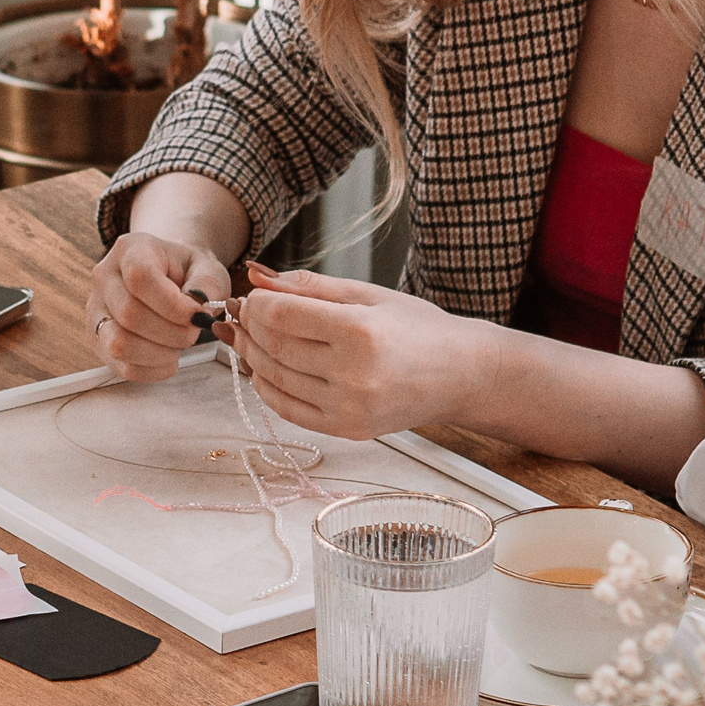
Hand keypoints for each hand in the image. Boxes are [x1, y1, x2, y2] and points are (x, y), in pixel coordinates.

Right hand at [88, 233, 231, 381]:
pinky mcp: (99, 341)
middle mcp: (104, 278)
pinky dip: (152, 370)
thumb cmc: (188, 272)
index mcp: (130, 250)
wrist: (171, 278)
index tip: (198, 315)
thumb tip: (198, 309)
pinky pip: (121, 367)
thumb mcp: (207, 267)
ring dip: (159, 353)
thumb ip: (208, 284)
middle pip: (130, 314)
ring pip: (119, 344)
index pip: (140, 278)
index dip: (172, 305)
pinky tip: (169, 357)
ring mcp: (96, 311)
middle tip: (194, 331)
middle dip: (172, 332)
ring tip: (180, 344)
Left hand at [226, 263, 488, 439]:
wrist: (461, 374)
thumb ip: (310, 286)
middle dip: (250, 328)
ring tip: (248, 338)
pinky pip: (290, 410)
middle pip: (275, 347)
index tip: (253, 296)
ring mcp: (350, 407)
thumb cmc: (419, 328)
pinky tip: (264, 370)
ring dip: (253, 356)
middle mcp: (354, 374)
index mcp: (361, 331)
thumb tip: (258, 276)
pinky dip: (268, 389)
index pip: (283, 316)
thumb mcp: (368, 294)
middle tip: (243, 314)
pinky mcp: (348, 429)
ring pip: (276, 379)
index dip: (257, 305)